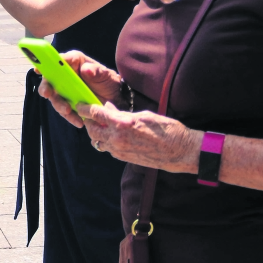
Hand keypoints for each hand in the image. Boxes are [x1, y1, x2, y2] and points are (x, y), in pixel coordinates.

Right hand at [37, 50, 122, 127]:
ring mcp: (65, 90)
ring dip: (59, 104)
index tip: (39, 69)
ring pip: (55, 97)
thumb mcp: (107, 76)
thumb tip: (86, 69)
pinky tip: (78, 121)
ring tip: (68, 111)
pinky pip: (64, 110)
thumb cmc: (109, 82)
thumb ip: (97, 71)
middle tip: (47, 94)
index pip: (60, 60)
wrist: (116, 100)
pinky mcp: (68, 104)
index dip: (47, 63)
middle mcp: (66, 75)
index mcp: (75, 63)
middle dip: (46, 86)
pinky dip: (69, 116)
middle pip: (50, 79)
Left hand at [78, 101, 201, 172]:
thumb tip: (108, 109)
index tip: (80, 104)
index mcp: (122, 124)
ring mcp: (120, 150)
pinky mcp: (124, 158)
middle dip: (88, 121)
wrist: (181, 152)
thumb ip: (123, 113)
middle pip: (92, 130)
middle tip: (89, 115)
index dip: (85, 108)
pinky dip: (106, 141)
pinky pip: (108, 149)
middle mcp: (117, 139)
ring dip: (96, 133)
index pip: (95, 114)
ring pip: (98, 141)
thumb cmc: (167, 129)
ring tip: (101, 125)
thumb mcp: (144, 115)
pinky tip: (112, 135)